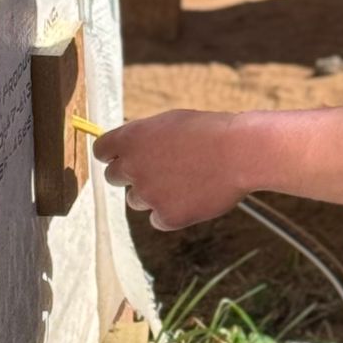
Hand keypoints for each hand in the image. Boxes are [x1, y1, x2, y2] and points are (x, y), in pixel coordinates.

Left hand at [93, 109, 249, 231]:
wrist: (240, 153)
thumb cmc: (210, 132)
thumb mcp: (170, 124)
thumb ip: (144, 139)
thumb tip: (128, 153)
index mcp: (130, 138)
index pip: (102, 151)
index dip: (113, 154)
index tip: (123, 156)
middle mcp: (132, 167)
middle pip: (113, 177)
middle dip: (131, 174)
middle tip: (157, 171)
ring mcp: (148, 194)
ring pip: (137, 200)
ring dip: (153, 193)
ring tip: (185, 180)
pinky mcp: (166, 217)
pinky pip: (158, 218)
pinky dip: (172, 211)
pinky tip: (194, 196)